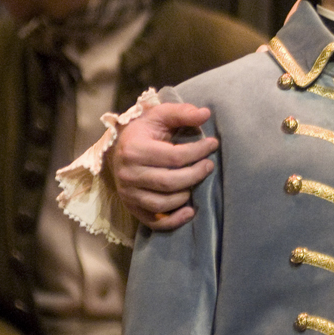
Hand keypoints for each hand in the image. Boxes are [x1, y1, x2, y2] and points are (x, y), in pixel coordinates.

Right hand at [111, 102, 215, 229]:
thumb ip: (182, 112)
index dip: (198, 151)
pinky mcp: (131, 207)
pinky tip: (190, 211)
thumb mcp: (160, 114)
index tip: (213, 144)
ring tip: (197, 182)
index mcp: (134, 149)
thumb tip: (205, 114)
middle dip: (196, 174)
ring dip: (185, 195)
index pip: (173, 156)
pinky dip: (174, 221)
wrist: (120, 146)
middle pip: (169, 182)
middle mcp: (128, 174)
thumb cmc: (145, 130)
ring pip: (162, 203)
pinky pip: (154, 222)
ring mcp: (128, 193)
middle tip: (209, 165)